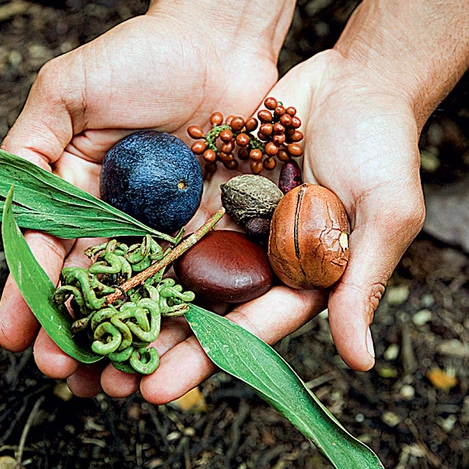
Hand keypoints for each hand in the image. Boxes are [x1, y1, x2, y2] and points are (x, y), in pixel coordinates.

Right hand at [0, 0, 296, 396]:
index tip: (13, 336)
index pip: (48, 252)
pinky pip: (200, 279)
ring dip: (129, 339)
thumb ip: (31, 145)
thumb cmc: (138, 55)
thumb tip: (6, 206)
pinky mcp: (216, 230)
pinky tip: (171, 352)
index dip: (29, 293)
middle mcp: (122, 220)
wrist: (217, 41)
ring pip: (145, 296)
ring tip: (114, 383)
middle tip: (65, 372)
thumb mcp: (66, 92)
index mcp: (79, 193)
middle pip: (96, 286)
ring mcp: (169, 229)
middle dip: (78, 331)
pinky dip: (185, 317)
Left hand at [116, 50, 423, 403]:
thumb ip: (362, 283)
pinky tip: (92, 257)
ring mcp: (235, 225)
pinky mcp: (214, 191)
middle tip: (101, 379)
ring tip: (83, 329)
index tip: (155, 388)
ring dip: (135, 299)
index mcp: (304, 279)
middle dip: (154, 343)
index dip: (202, 358)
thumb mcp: (385, 215)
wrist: (358, 80)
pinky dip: (136, 238)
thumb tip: (361, 362)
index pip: (248, 328)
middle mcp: (262, 259)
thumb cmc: (385, 148)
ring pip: (178, 269)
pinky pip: (171, 217)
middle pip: (202, 309)